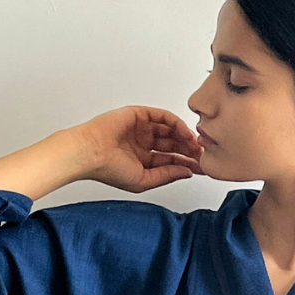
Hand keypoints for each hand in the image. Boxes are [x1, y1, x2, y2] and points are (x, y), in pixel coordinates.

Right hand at [74, 105, 203, 193]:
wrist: (90, 153)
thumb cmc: (109, 170)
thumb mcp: (144, 180)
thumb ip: (167, 175)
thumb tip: (188, 172)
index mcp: (144, 160)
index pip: (171, 160)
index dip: (188, 164)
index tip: (203, 169)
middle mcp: (144, 143)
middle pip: (174, 145)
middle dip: (190, 151)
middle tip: (204, 156)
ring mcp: (142, 128)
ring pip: (171, 130)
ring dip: (185, 137)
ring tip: (197, 146)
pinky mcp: (140, 114)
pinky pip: (163, 117)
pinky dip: (177, 124)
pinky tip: (186, 134)